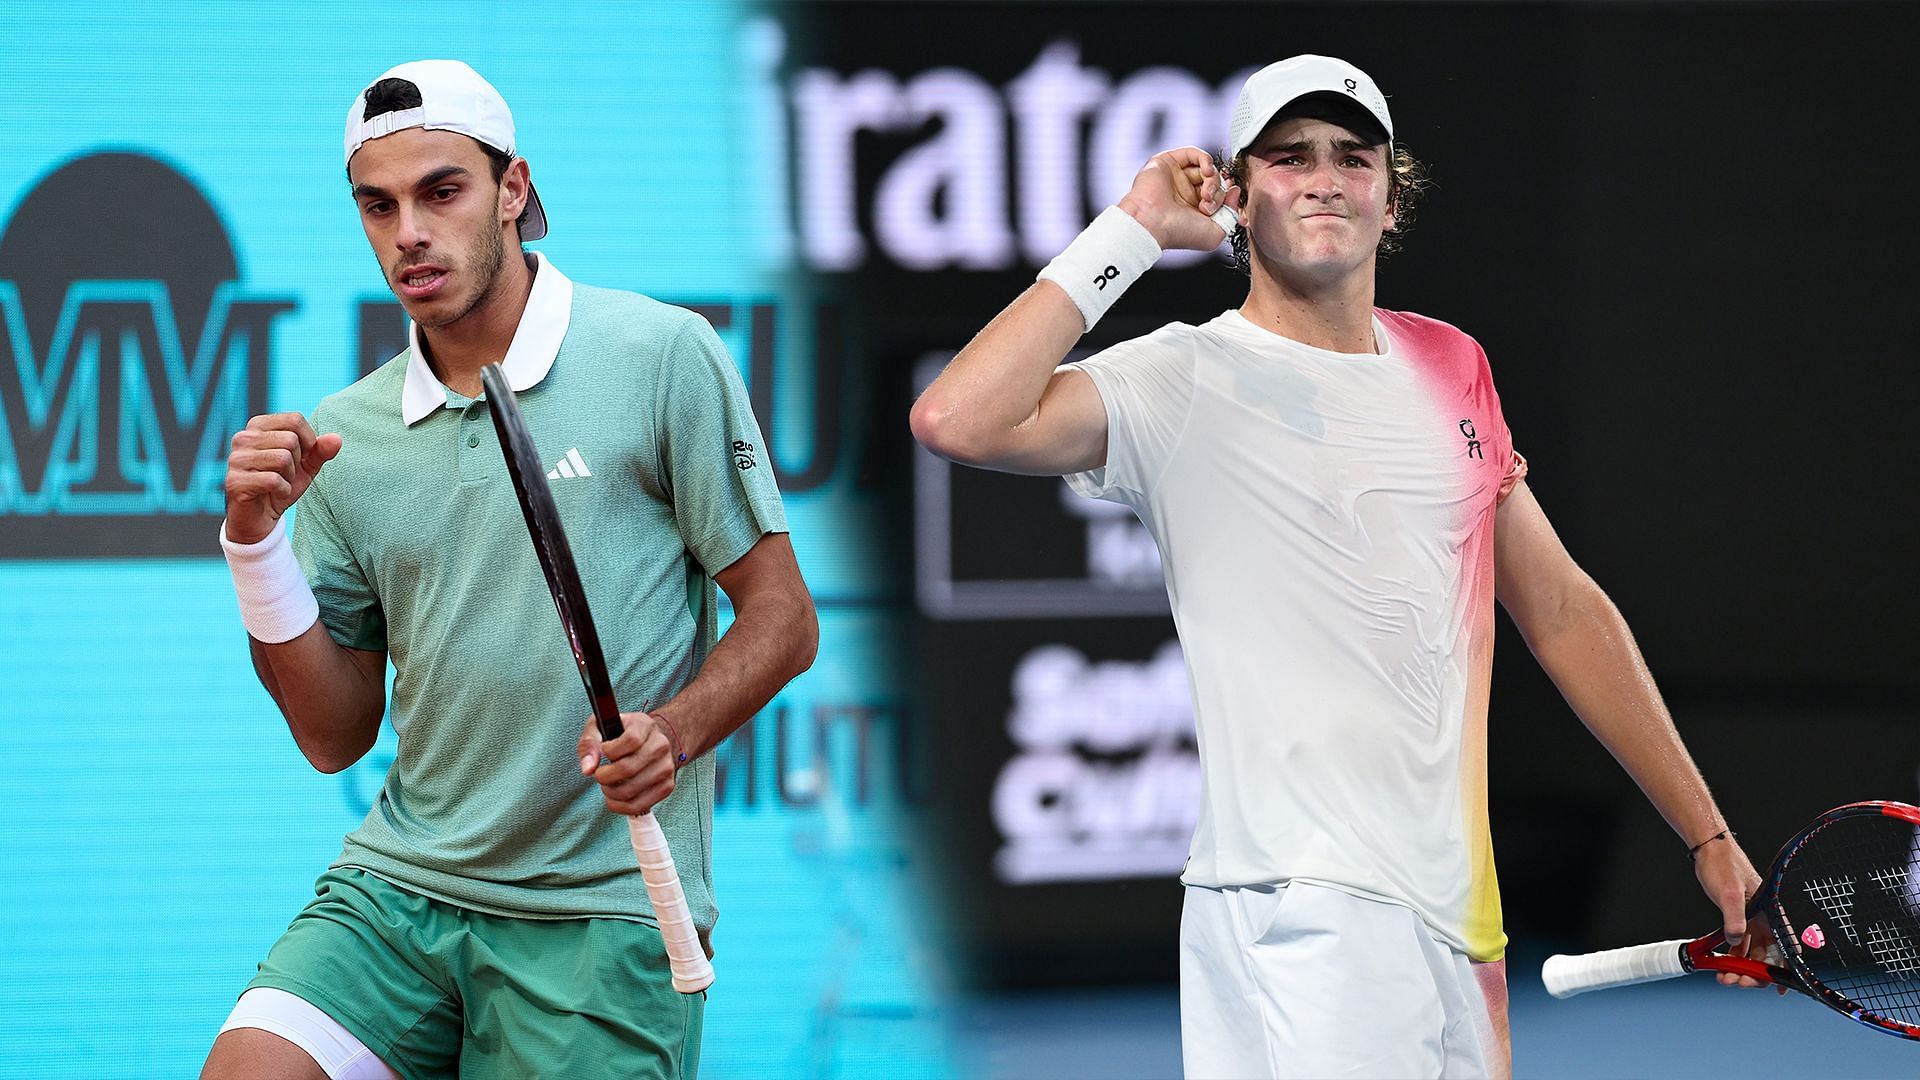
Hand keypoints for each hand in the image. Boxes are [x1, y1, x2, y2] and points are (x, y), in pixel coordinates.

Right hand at [224, 413, 341, 543]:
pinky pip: (273, 480)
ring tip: (278, 484)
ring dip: (289, 477)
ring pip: (283, 458)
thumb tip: (336, 438)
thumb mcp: (306, 466)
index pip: (295, 419)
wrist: (261, 518)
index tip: (300, 458)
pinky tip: (273, 494)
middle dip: (297, 463)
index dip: (309, 441)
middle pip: (291, 439)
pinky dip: (283, 491)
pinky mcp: (234, 481)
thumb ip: (320, 451)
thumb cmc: (281, 486)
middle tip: (284, 476)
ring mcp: (236, 459)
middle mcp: (243, 437)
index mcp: (258, 426)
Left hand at [579, 711, 676, 815]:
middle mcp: (661, 746)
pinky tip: (615, 797)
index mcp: (645, 726)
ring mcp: (666, 767)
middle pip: (628, 768)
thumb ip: (590, 743)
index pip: (631, 740)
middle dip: (604, 777)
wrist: (649, 741)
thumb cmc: (622, 734)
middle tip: (600, 775)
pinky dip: (620, 806)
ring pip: (631, 790)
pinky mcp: (667, 787)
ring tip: (607, 785)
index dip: (610, 750)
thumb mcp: (600, 727)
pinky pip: (639, 806)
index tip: (604, 750)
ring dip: (610, 793)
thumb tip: (588, 769)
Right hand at [1116, 146, 1236, 251]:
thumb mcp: (1215, 234)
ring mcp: (1177, 177)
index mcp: (1195, 209)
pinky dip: (1206, 159)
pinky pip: (1194, 153)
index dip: (1227, 197)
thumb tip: (1235, 191)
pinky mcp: (1168, 162)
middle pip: (1215, 181)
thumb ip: (1230, 214)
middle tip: (1208, 204)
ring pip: (1206, 168)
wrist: (1151, 223)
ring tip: (1206, 193)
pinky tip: (1207, 171)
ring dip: (1213, 179)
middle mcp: (1186, 192)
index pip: (1220, 194)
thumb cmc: (1178, 232)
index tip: (1228, 203)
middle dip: (1218, 191)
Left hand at [1693, 836, 1779, 990]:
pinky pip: (1738, 944)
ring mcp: (1751, 919)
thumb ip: (1733, 919)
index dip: (1786, 970)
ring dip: (1740, 967)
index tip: (1781, 989)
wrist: (1709, 848)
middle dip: (1755, 973)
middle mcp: (1764, 919)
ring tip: (1724, 978)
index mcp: (1771, 913)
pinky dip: (1731, 956)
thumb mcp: (1729, 893)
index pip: (1787, 947)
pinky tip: (1720, 965)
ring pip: (1751, 952)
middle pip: (1768, 956)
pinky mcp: (1736, 917)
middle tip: (1738, 981)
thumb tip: (1735, 942)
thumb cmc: (1722, 864)